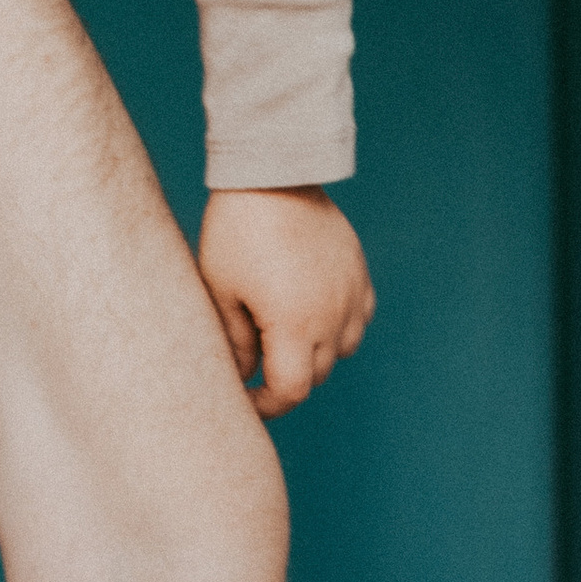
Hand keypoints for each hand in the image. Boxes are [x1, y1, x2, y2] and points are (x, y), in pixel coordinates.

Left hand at [200, 187, 373, 415]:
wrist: (273, 175)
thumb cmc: (236, 232)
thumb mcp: (221, 291)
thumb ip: (234, 342)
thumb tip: (243, 375)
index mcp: (294, 325)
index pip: (290, 392)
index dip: (266, 405)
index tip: (245, 398)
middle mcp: (332, 316)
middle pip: (315, 375)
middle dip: (285, 377)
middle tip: (253, 360)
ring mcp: (351, 294)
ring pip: (342, 350)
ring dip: (315, 354)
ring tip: (281, 333)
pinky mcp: (359, 273)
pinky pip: (359, 318)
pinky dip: (339, 326)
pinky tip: (312, 310)